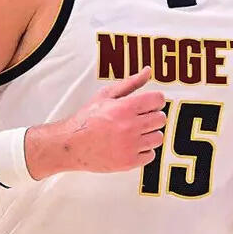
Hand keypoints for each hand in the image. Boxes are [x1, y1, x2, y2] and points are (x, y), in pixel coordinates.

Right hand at [27, 68, 166, 177]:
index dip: (155, 101)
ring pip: (158, 138)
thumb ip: (131, 83)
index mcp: (125, 108)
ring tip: (135, 133)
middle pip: (161, 119)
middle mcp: (129, 127)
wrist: (71, 144)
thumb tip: (147, 71)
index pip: (158, 100)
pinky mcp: (129, 162)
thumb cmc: (86, 119)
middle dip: (152, 117)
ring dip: (149, 135)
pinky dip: (144, 151)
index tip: (149, 105)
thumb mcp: (106, 95)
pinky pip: (151, 155)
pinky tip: (132, 146)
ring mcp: (130, 146)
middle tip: (140, 119)